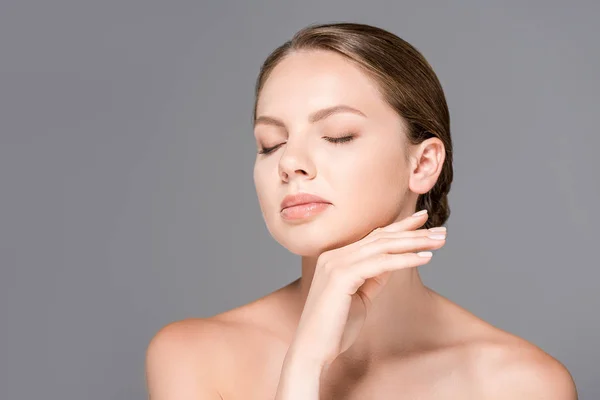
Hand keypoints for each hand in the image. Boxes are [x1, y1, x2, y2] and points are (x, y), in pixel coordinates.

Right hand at [286, 210, 446, 367]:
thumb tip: (392, 263)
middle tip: (440, 230)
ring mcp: (335, 264)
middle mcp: (333, 255)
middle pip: (380, 237)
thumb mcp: (360, 297)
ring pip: (382, 246)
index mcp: (335, 258)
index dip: (399, 227)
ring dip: (414, 242)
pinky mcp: (341, 277)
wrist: (312, 351)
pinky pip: (380, 264)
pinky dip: (405, 259)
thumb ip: (372, 278)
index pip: (372, 236)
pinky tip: (426, 258)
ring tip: (440, 241)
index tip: (422, 221)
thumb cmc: (335, 328)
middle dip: (412, 231)